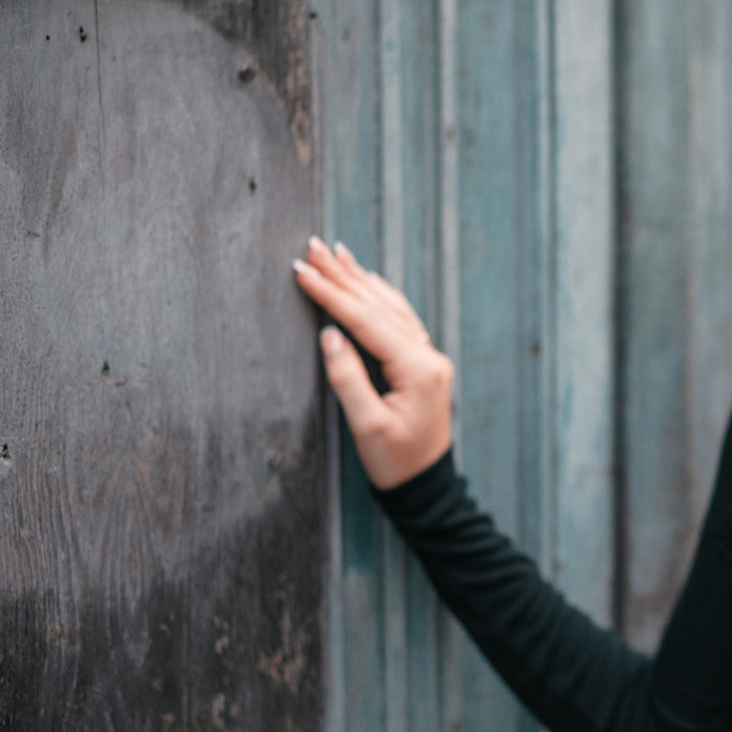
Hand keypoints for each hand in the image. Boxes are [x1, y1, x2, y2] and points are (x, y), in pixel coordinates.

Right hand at [292, 236, 453, 489]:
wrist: (426, 485)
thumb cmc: (395, 463)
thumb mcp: (368, 427)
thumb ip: (348, 380)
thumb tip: (329, 336)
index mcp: (417, 369)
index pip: (366, 321)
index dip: (332, 295)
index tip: (301, 271)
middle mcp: (428, 356)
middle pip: (380, 306)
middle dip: (344, 276)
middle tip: (313, 247)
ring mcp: (429, 358)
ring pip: (391, 308)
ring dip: (361, 280)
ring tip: (336, 254)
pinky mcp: (424, 364)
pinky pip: (400, 319)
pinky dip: (380, 297)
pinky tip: (367, 281)